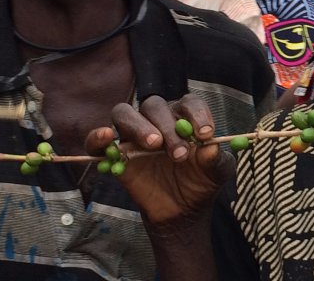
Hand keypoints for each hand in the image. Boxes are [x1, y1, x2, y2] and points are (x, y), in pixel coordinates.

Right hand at [84, 95, 232, 227]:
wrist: (182, 209)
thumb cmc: (200, 182)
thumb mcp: (217, 173)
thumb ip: (217, 160)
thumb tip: (211, 148)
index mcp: (184, 117)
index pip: (189, 103)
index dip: (197, 114)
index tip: (205, 135)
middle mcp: (157, 119)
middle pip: (154, 106)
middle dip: (168, 126)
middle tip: (179, 154)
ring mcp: (133, 134)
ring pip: (125, 113)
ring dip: (138, 126)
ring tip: (154, 145)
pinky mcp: (114, 152)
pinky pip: (97, 139)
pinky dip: (97, 136)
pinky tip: (106, 137)